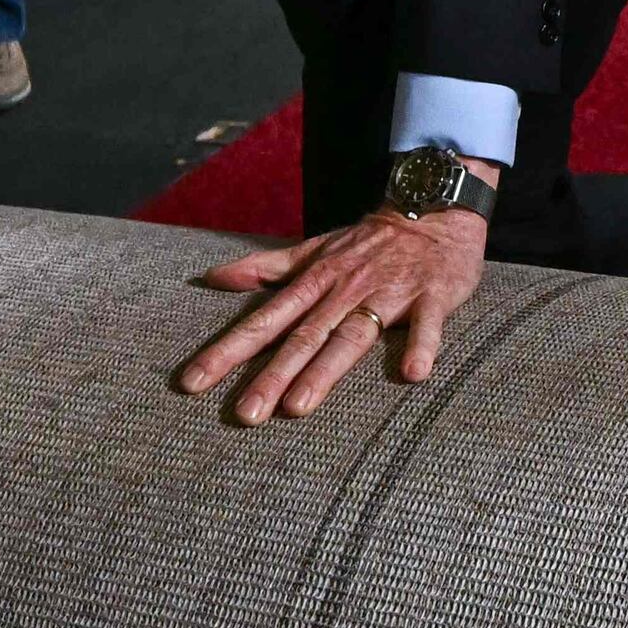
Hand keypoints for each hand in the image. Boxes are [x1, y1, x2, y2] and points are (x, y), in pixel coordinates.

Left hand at [180, 202, 488, 421]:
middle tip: (244, 416)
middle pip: (302, 337)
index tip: (193, 383)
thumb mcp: (314, 250)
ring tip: (299, 407)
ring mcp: (388, 294)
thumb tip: (211, 278)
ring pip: (351, 335)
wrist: (434, 211)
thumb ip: (266, 268)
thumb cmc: (369, 241)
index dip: (228, 351)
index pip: (264, 321)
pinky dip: (421, 346)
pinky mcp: (431, 297)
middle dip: (272, 376)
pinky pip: (426, 324)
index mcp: (314, 282)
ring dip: (326, 370)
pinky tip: (412, 373)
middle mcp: (344, 290)